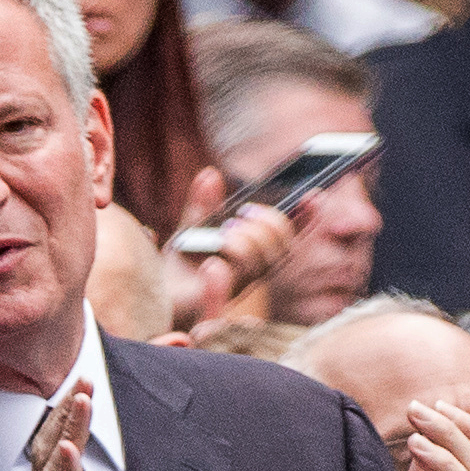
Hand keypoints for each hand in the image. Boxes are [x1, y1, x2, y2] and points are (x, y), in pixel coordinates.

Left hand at [162, 167, 296, 331]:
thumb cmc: (177, 267)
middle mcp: (252, 270)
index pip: (287, 236)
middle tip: (244, 212)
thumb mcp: (190, 229)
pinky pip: (239, 275)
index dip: (305, 219)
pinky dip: (232, 255)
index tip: (313, 196)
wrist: (156, 295)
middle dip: (271, 224)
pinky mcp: (223, 297)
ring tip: (224, 231)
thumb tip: (210, 173)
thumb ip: (202, 204)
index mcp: (251, 253)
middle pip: (283, 249)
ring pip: (264, 262)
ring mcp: (240, 285)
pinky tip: (214, 254)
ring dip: (249, 239)